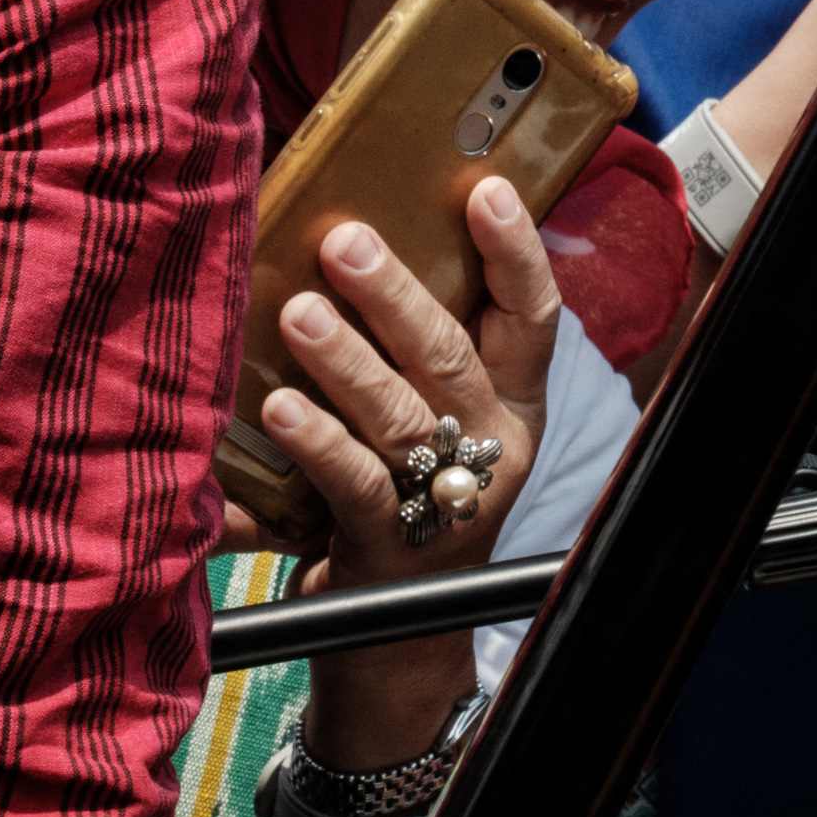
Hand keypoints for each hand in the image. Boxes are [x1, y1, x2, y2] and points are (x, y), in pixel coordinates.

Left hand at [248, 180, 563, 759]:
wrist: (395, 627)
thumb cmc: (402, 488)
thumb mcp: (428, 417)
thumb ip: (408, 348)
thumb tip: (336, 235)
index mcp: (511, 401)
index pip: (533, 315)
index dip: (518, 251)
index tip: (489, 189)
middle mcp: (492, 443)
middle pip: (453, 358)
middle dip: (399, 297)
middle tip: (346, 244)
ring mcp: (448, 497)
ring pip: (406, 416)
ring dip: (351, 361)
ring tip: (299, 314)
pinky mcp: (392, 541)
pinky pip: (358, 483)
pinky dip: (318, 444)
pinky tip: (283, 409)